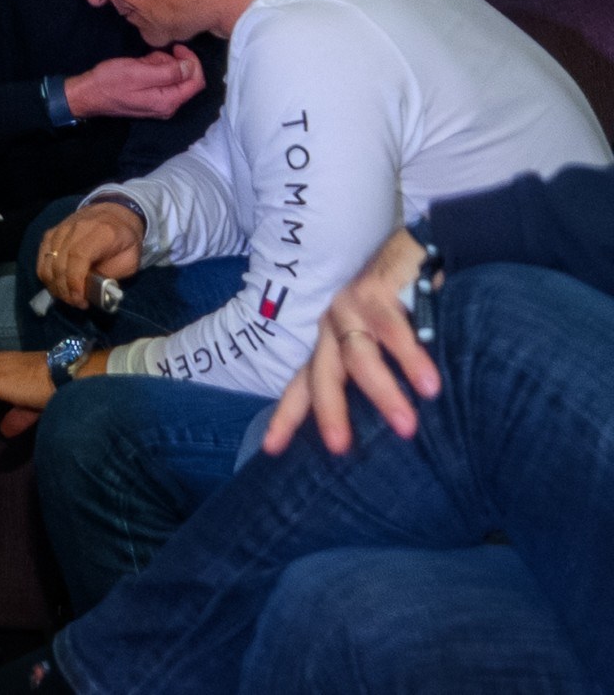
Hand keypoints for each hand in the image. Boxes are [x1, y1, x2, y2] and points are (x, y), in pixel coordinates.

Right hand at [35, 200, 144, 308]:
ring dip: (54, 284)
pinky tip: (56, 284)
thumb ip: (111, 275)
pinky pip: (42, 256)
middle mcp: (76, 228)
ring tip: (67, 296)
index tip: (80, 300)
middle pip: (60, 262)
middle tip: (76, 303)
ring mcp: (61, 229)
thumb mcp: (130, 260)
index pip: (78, 257)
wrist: (115, 212)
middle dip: (65, 288)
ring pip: (48, 260)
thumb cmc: (125, 240)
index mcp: (100, 233)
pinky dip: (46, 273)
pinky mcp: (52, 232)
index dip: (75, 281)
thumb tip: (90, 291)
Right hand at [63, 45, 205, 120]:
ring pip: (174, 79)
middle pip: (186, 80)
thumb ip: (168, 71)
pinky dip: (155, 71)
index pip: (197, 81)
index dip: (192, 62)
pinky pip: (162, 82)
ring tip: (142, 61)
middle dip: (173, 63)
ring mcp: (159, 104)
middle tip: (152, 55)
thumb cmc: (110, 82)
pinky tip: (140, 67)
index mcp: (168, 101)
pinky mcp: (151, 100)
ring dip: (162, 65)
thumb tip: (191, 66)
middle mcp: (168, 106)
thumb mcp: (138, 72)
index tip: (177, 47)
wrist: (87, 94)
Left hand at [262, 228, 437, 457]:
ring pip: (359, 358)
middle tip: (340, 448)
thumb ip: (380, 378)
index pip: (302, 385)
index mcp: (330, 345)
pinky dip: (410, 360)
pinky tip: (429, 385)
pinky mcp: (375, 290)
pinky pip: (392, 331)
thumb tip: (393, 432)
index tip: (271, 450)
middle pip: (322, 376)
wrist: (420, 251)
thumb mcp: (384, 347)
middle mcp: (331, 327)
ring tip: (407, 427)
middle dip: (330, 413)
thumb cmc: (404, 306)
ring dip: (382, 394)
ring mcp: (350, 307)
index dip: (286, 416)